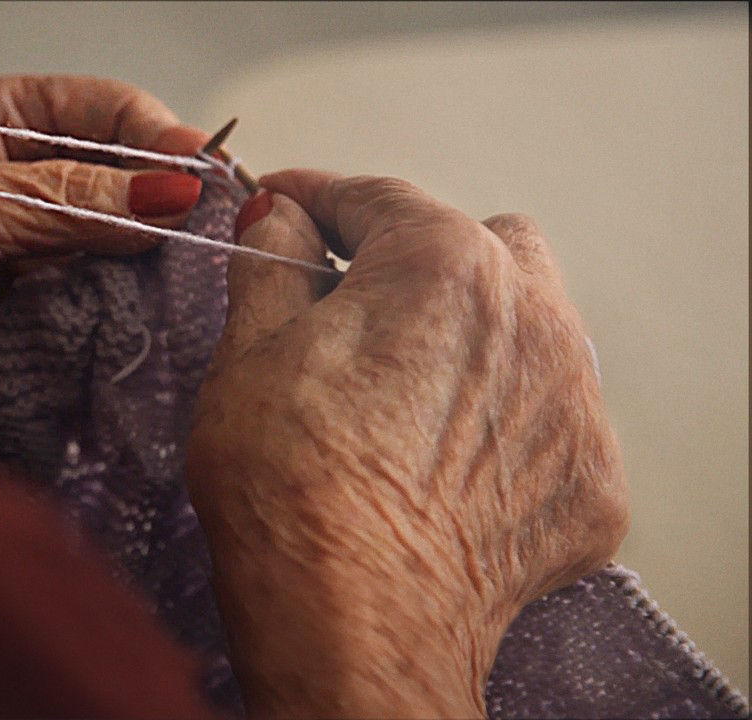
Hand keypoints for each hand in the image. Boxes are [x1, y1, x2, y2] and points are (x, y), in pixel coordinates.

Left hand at [0, 76, 207, 425]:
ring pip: (116, 260)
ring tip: (199, 274)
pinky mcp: (28, 338)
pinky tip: (161, 323)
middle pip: (119, 187)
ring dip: (155, 268)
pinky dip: (128, 327)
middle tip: (211, 223)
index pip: (96, 113)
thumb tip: (167, 197)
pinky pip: (95, 327)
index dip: (150, 132)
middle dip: (164, 202)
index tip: (195, 162)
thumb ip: (65, 203)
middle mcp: (19, 195)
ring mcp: (28, 267)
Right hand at [185, 172, 628, 717]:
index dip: (314, 197)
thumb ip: (272, 261)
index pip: (375, 198)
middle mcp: (534, 313)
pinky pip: (544, 414)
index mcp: (444, 262)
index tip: (285, 207)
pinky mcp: (588, 475)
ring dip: (466, 337)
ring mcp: (574, 397)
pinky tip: (440, 464)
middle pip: (475, 247)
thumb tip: (280, 219)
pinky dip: (496, 422)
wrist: (355, 621)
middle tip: (348, 308)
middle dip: (413, 261)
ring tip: (399, 397)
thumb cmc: (293, 484)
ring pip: (525, 327)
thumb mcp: (250, 349)